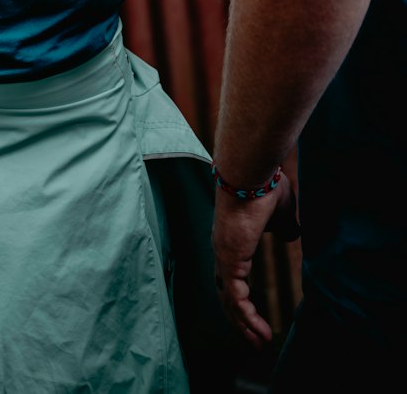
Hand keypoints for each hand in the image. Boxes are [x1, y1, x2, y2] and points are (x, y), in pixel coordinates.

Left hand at [212, 173, 298, 347]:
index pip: (230, 276)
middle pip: (224, 293)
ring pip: (228, 301)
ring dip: (244, 325)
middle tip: (254, 339)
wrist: (251, 172)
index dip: (240, 298)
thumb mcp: (282, 211)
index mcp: (232, 239)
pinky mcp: (230, 259)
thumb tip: (291, 234)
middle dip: (239, 319)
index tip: (253, 316)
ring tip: (260, 343)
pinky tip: (260, 331)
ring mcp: (223, 255)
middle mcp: (223, 249)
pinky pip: (235, 298)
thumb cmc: (265, 186)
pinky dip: (246, 317)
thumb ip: (285, 226)